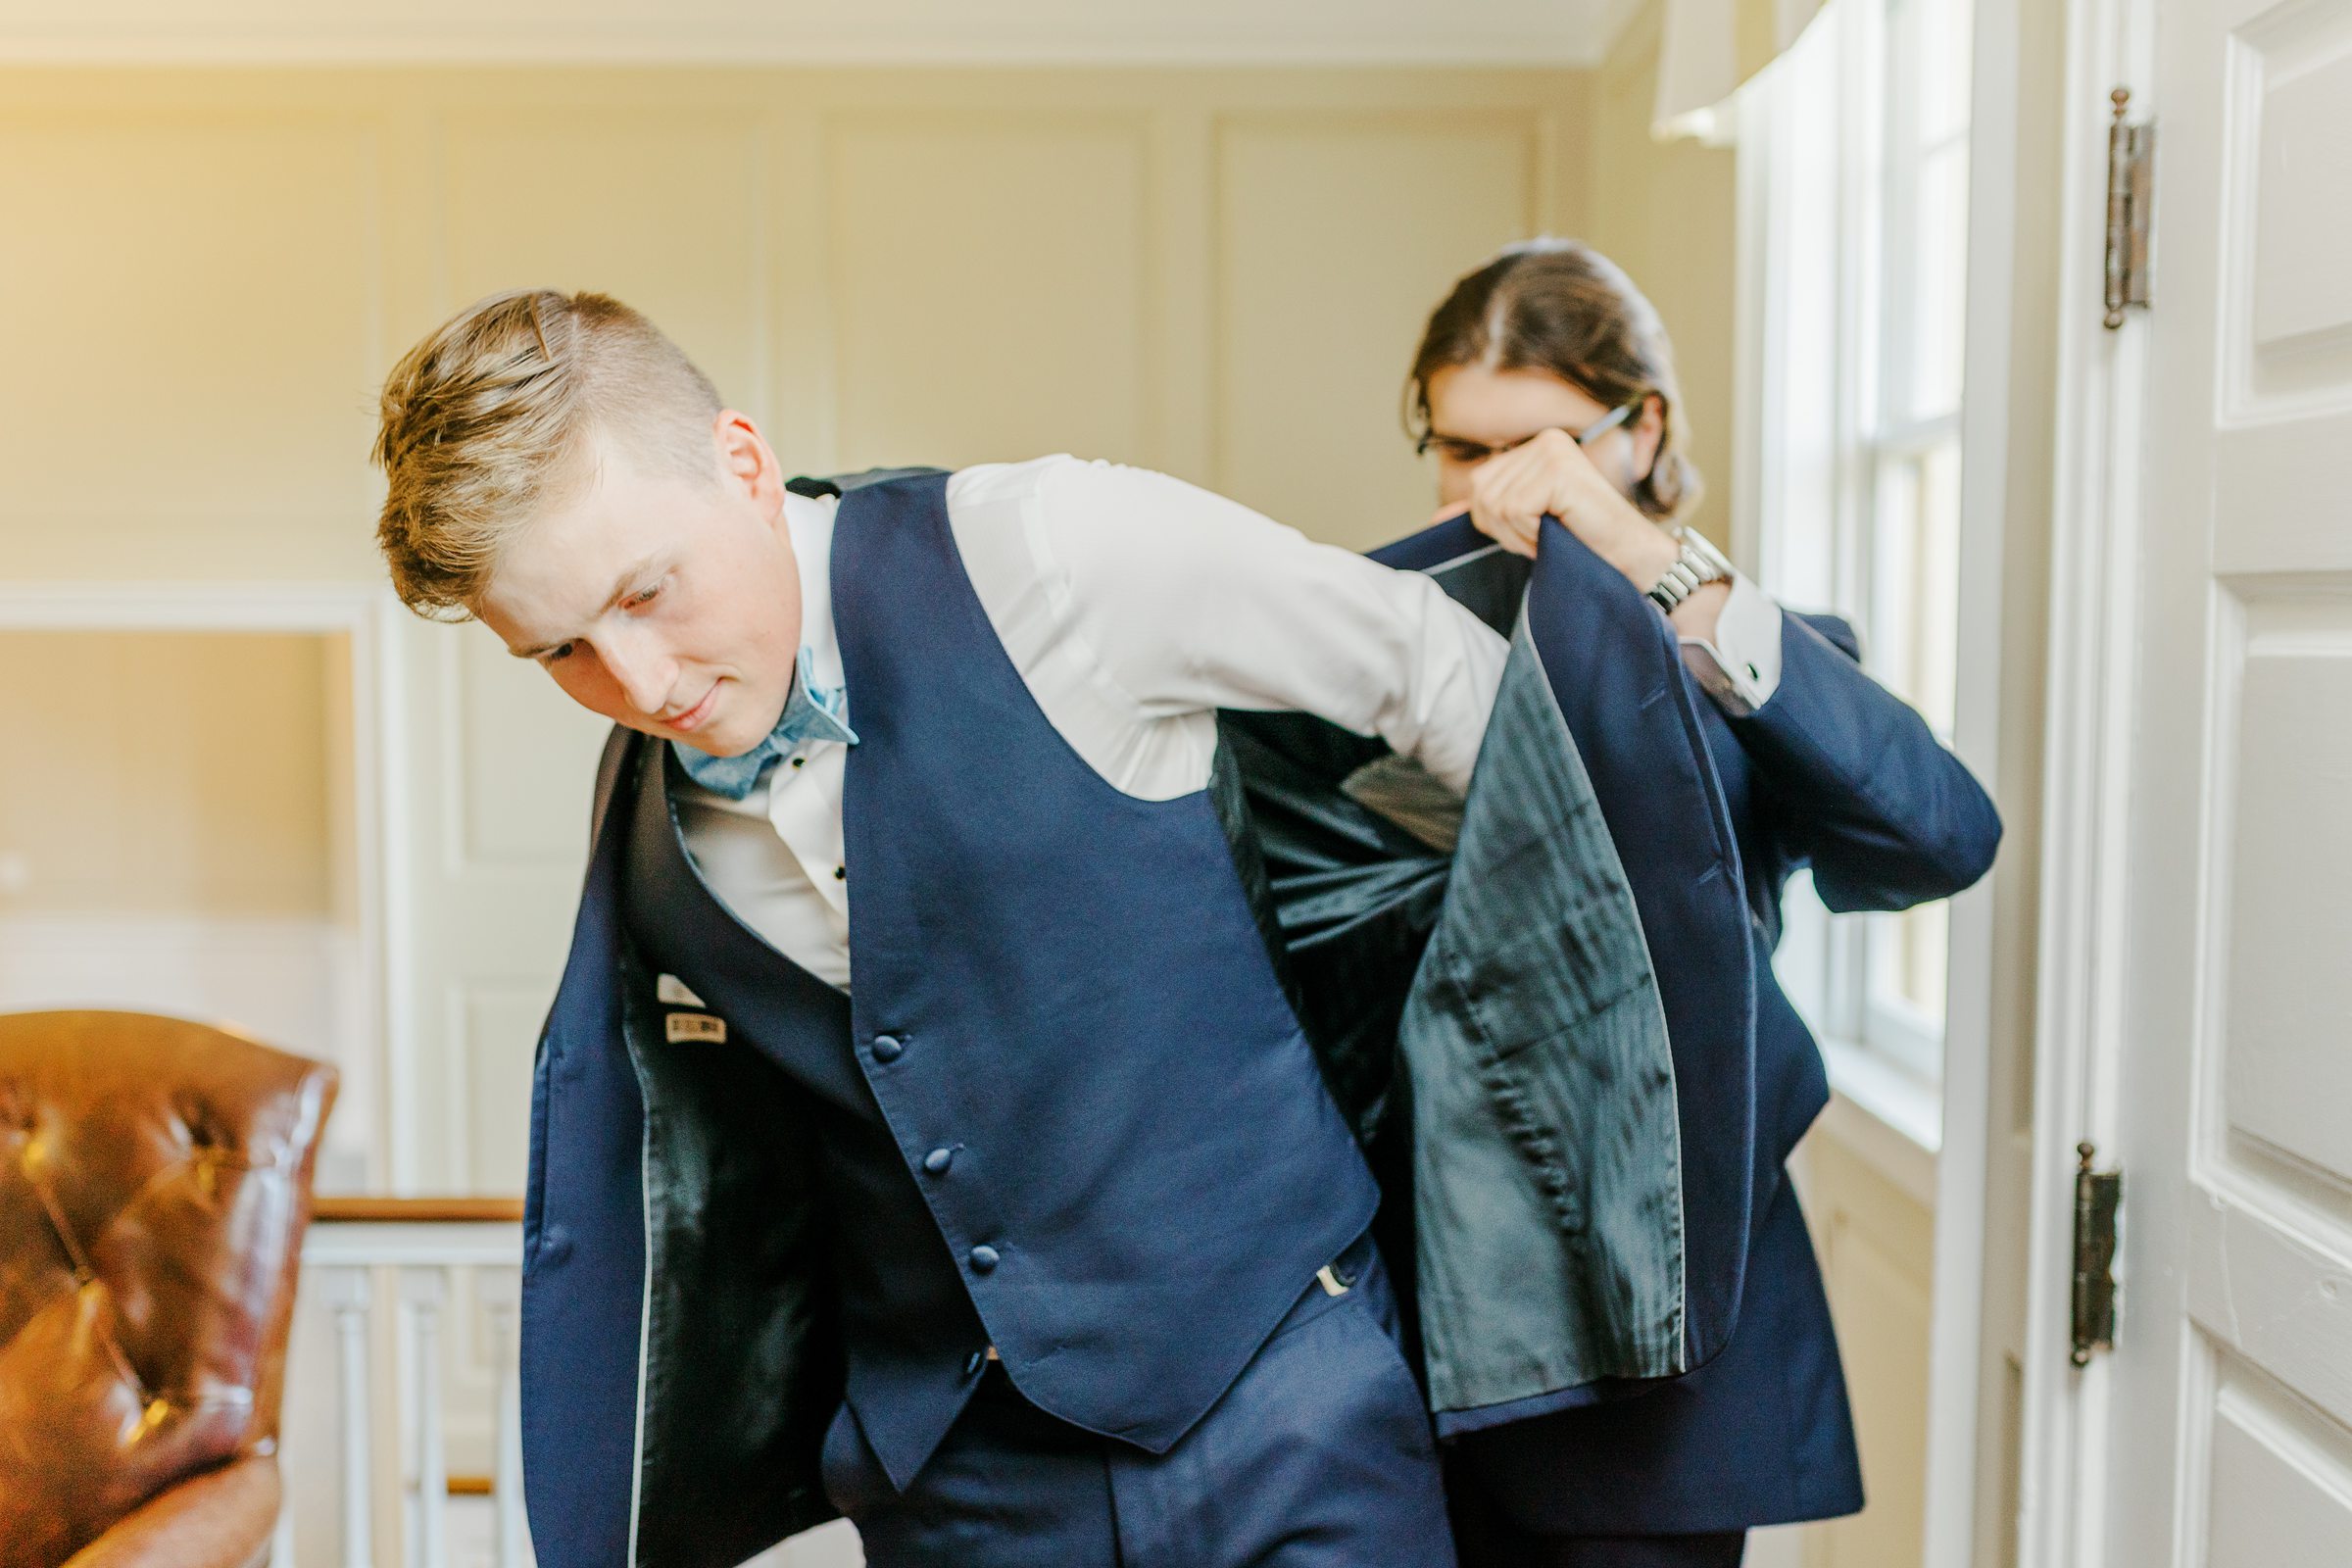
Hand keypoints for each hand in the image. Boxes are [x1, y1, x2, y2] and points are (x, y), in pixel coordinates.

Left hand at [1433, 427, 1679, 591]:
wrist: (1628, 557)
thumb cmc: (1580, 542)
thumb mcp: (1524, 523)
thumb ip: (1486, 512)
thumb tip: (1436, 518)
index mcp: (1535, 447)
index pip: (1480, 486)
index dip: (1498, 521)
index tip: (1534, 530)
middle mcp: (1544, 441)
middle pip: (1482, 494)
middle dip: (1505, 529)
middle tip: (1543, 535)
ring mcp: (1552, 453)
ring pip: (1495, 505)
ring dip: (1520, 534)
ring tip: (1552, 534)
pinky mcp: (1558, 471)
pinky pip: (1514, 511)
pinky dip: (1531, 534)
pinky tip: (1559, 531)